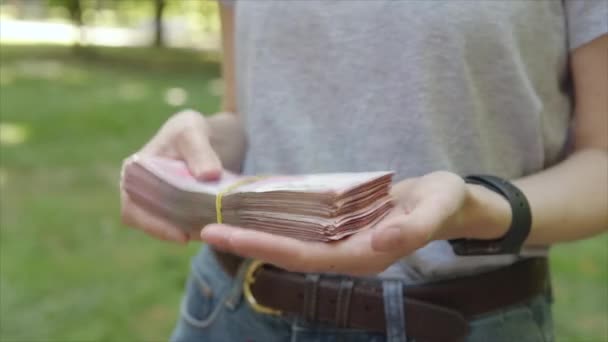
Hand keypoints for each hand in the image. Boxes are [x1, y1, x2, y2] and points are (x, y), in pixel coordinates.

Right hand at [120, 110, 222, 243]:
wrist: (214, 137)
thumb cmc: (195, 130)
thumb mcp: (194, 130)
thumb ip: (199, 150)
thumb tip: (208, 175)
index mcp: (135, 172)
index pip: (133, 209)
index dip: (153, 225)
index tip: (181, 236)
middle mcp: (143, 192)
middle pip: (153, 224)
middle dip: (177, 231)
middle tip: (206, 235)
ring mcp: (162, 204)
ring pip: (172, 228)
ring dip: (192, 231)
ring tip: (217, 229)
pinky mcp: (181, 212)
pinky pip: (188, 227)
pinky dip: (202, 227)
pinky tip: (222, 225)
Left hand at [201, 171, 510, 274]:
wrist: (449, 203)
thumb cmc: (445, 203)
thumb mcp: (438, 206)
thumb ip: (413, 228)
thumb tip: (379, 245)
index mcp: (364, 255)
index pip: (304, 257)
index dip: (264, 248)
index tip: (227, 237)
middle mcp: (347, 254)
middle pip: (287, 253)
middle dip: (247, 243)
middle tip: (206, 230)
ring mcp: (342, 243)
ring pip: (291, 243)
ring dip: (256, 234)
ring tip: (220, 222)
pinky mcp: (342, 228)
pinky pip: (303, 229)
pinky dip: (276, 222)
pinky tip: (256, 211)